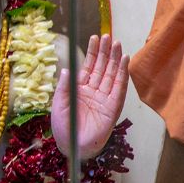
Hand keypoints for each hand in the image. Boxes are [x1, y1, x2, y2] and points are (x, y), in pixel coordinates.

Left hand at [52, 34, 129, 160]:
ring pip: (111, 74)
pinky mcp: (113, 106)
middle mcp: (93, 91)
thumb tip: (66, 69)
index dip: (92, 52)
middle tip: (109, 36)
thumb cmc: (64, 127)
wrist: (73, 146)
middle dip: (105, 52)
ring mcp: (104, 97)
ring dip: (115, 59)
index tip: (95, 38)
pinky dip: (122, 74)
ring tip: (117, 44)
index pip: (87, 66)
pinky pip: (119, 88)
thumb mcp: (59, 104)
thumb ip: (64, 87)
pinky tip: (124, 61)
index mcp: (79, 88)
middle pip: (101, 67)